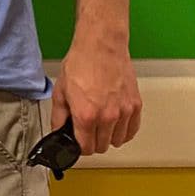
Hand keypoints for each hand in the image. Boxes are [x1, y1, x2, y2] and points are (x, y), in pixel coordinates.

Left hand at [52, 35, 141, 156]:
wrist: (101, 47)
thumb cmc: (82, 64)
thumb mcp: (61, 92)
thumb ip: (59, 117)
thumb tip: (58, 132)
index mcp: (86, 115)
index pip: (86, 148)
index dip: (79, 146)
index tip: (77, 141)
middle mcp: (108, 117)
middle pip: (102, 147)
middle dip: (92, 141)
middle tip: (87, 130)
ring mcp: (124, 112)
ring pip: (118, 141)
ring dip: (108, 137)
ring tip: (101, 124)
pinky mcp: (136, 105)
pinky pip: (132, 130)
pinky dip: (124, 131)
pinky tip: (115, 124)